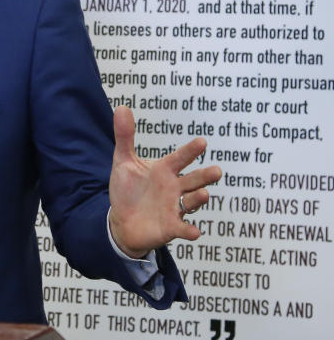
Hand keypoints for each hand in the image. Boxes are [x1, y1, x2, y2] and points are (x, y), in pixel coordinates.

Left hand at [108, 106, 221, 257]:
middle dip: (204, 176)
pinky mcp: (171, 227)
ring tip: (204, 194)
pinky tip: (195, 232)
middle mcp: (174, 187)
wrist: (121, 221)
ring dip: (198, 199)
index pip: (179, 158)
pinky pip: (183, 228)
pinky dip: (189, 230)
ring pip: (191, 202)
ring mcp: (174, 207)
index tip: (202, 142)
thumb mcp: (124, 162)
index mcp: (164, 170)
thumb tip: (121, 107)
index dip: (190, 151)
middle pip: (193, 180)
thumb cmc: (127, 189)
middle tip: (216, 171)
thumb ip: (125, 137)